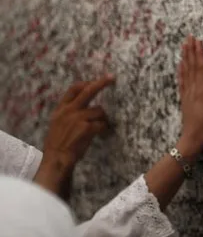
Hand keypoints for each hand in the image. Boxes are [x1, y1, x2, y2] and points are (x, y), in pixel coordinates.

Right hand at [34, 75, 114, 195]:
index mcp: (61, 109)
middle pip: (88, 91)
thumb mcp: (57, 124)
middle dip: (101, 83)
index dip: (85, 83)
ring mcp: (78, 118)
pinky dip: (103, 129)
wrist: (56, 159)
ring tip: (98, 128)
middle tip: (112, 77)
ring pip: (100, 111)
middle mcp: (69, 111)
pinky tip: (99, 134)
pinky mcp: (86, 128)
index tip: (95, 80)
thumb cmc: (58, 144)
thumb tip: (84, 104)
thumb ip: (68, 113)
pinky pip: (102, 124)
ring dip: (102, 119)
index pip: (73, 89)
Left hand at [177, 35, 202, 158]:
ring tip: (184, 46)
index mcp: (201, 92)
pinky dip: (181, 71)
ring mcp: (187, 94)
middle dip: (191, 51)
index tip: (199, 42)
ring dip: (185, 57)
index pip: (201, 69)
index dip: (200, 55)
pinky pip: (182, 81)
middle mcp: (193, 90)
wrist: (190, 142)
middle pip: (192, 67)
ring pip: (186, 71)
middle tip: (190, 37)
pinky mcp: (185, 100)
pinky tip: (180, 65)